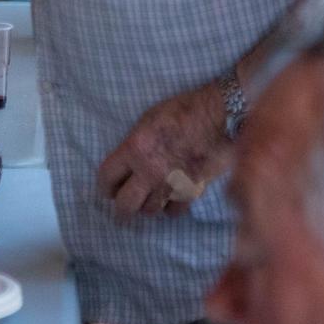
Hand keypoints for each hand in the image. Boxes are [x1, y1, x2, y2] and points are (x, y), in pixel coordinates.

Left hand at [94, 83, 231, 221]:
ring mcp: (170, 184)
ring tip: (149, 199)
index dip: (104, 187)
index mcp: (134, 149)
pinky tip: (170, 199)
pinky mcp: (191, 192)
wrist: (220, 116)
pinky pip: (173, 212)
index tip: (107, 190)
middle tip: (123, 207)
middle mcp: (149, 171)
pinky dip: (170, 207)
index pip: (106, 178)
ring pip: (149, 210)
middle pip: (125, 205)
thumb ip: (134, 145)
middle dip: (121, 208)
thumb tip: (126, 164)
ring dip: (147, 206)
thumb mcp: (147, 121)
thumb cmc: (183, 111)